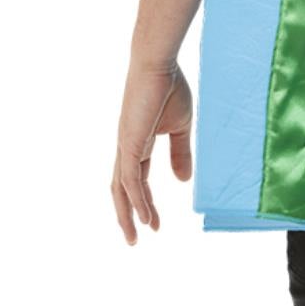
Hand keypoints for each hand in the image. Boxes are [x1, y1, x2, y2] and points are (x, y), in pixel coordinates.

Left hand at [111, 60, 193, 244]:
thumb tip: (183, 181)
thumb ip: (180, 154)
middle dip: (126, 216)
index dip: (144, 202)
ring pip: (122, 189)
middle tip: (133, 240)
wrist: (158, 65)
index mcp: (137, 143)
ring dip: (128, 215)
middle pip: (121, 190)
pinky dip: (137, 201)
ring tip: (134, 237)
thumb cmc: (169, 88)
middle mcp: (126, 148)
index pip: (136, 180)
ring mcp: (125, 146)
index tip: (154, 225)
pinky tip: (144, 217)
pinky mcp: (130, 143)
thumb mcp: (180, 128)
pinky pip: (130, 180)